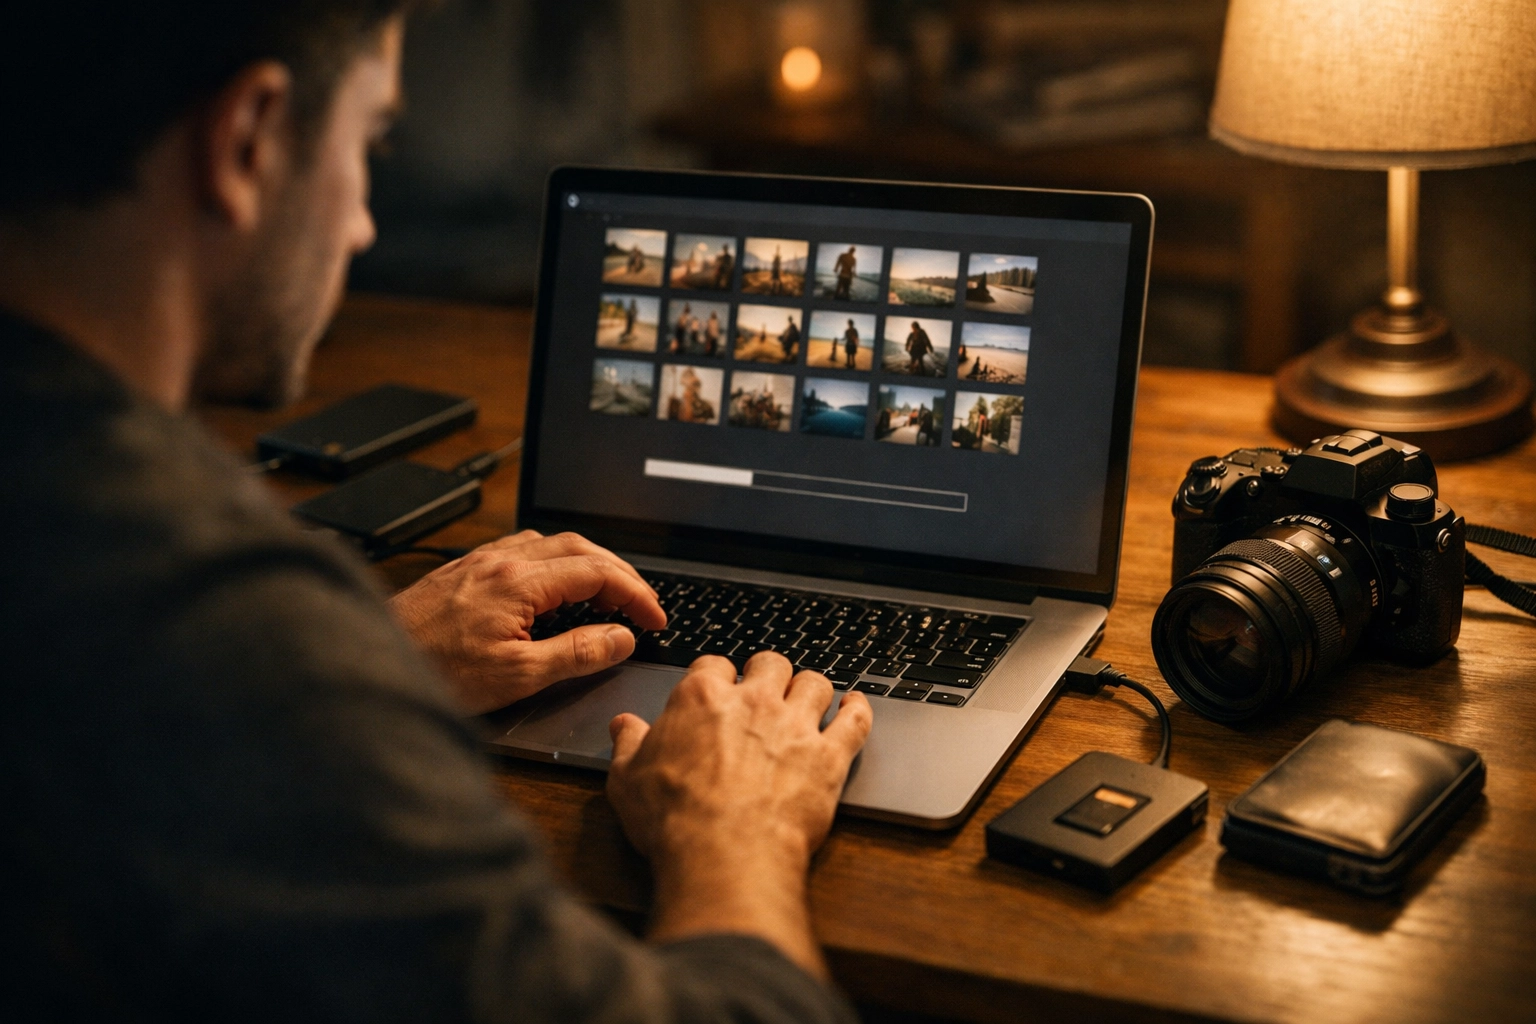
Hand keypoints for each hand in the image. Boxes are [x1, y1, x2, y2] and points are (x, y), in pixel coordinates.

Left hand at [387, 530, 665, 713]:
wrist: (368, 664)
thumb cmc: (433, 673)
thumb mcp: (517, 676)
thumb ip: (576, 654)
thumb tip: (620, 638)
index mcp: (519, 582)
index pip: (597, 572)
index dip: (636, 593)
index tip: (655, 618)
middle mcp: (499, 561)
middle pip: (579, 546)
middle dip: (619, 572)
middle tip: (641, 604)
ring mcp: (479, 562)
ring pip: (549, 543)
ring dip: (587, 561)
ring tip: (606, 592)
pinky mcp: (462, 572)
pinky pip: (521, 551)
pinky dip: (553, 562)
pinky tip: (551, 586)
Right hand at [606, 652, 871, 976]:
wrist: (725, 854)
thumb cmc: (676, 821)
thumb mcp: (627, 781)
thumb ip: (628, 746)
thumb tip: (623, 726)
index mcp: (702, 700)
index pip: (712, 664)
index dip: (715, 676)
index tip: (716, 688)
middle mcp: (753, 702)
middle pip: (770, 663)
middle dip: (767, 672)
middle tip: (765, 687)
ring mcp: (796, 727)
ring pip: (815, 683)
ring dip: (811, 688)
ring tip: (808, 697)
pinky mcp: (829, 757)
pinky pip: (855, 720)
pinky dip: (859, 709)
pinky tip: (856, 704)